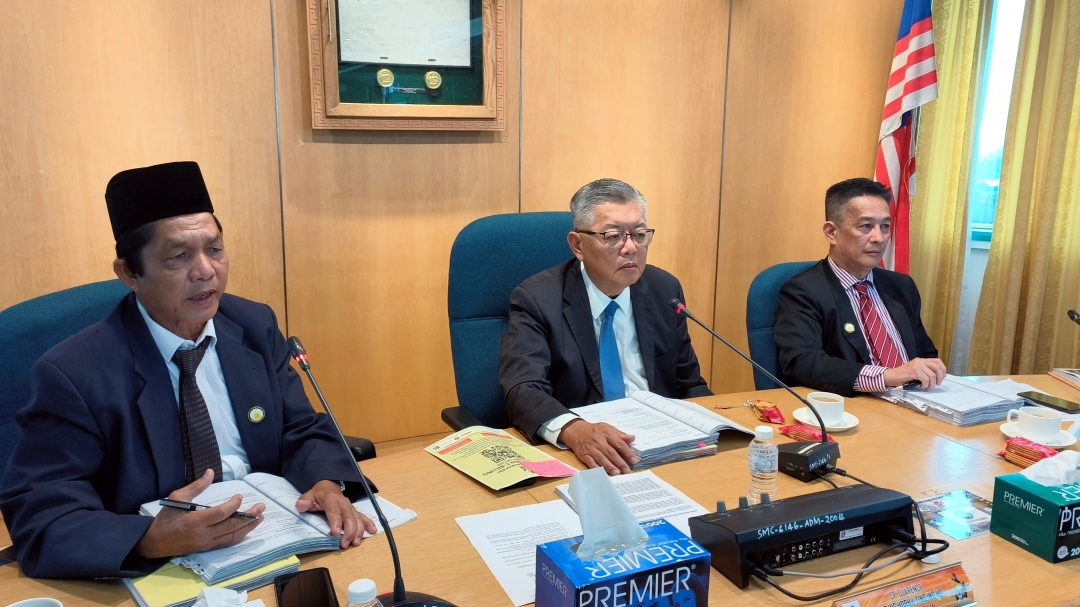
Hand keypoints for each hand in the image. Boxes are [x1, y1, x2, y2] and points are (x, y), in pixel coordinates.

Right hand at [135, 469, 265, 558]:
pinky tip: (248, 529)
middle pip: (231, 526)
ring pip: (233, 536)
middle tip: (261, 506)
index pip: (221, 514)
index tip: (240, 496)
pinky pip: (227, 543)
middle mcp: (203, 535)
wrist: (154, 543)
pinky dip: (240, 535)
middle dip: (249, 516)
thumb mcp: (177, 498)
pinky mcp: (207, 549)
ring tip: (261, 517)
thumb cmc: (165, 519)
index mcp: (195, 521)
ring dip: (249, 527)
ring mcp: (206, 543)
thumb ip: (196, 486)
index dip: (234, 505)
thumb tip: (210, 472)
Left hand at [296, 480, 376, 547]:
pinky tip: (372, 531)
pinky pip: (363, 517)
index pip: (334, 511)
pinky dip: (368, 524)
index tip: (335, 533)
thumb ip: (304, 501)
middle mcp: (343, 503)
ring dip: (358, 531)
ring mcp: (350, 507)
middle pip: (349, 517)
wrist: (328, 487)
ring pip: (357, 518)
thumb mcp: (309, 495)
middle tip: (345, 544)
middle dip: (348, 531)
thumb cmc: (318, 495)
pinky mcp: (354, 511)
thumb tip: (301, 505)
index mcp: (331, 499)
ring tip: (355, 542)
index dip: (336, 522)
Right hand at [558, 419, 637, 474]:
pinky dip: (596, 468)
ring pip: (601, 458)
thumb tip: (632, 438)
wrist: (576, 431)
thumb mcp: (608, 428)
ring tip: (617, 472)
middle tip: (627, 470)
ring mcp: (590, 448)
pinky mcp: (584, 454)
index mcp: (606, 433)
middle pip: (610, 452)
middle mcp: (599, 440)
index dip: (627, 452)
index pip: (619, 443)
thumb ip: (620, 435)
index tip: (634, 460)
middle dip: (619, 462)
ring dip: (609, 466)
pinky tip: (602, 472)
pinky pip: (590, 462)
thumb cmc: (595, 430)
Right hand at [883, 358, 946, 389]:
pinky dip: (925, 385)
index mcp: (922, 360)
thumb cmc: (903, 375)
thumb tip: (937, 377)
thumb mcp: (916, 370)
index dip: (943, 370)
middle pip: (937, 368)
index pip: (938, 361)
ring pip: (932, 375)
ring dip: (931, 384)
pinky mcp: (914, 371)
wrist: (891, 376)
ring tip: (927, 388)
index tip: (941, 378)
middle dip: (940, 378)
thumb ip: (925, 370)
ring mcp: (917, 366)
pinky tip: (921, 386)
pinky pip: (925, 379)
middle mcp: (920, 361)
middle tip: (936, 384)